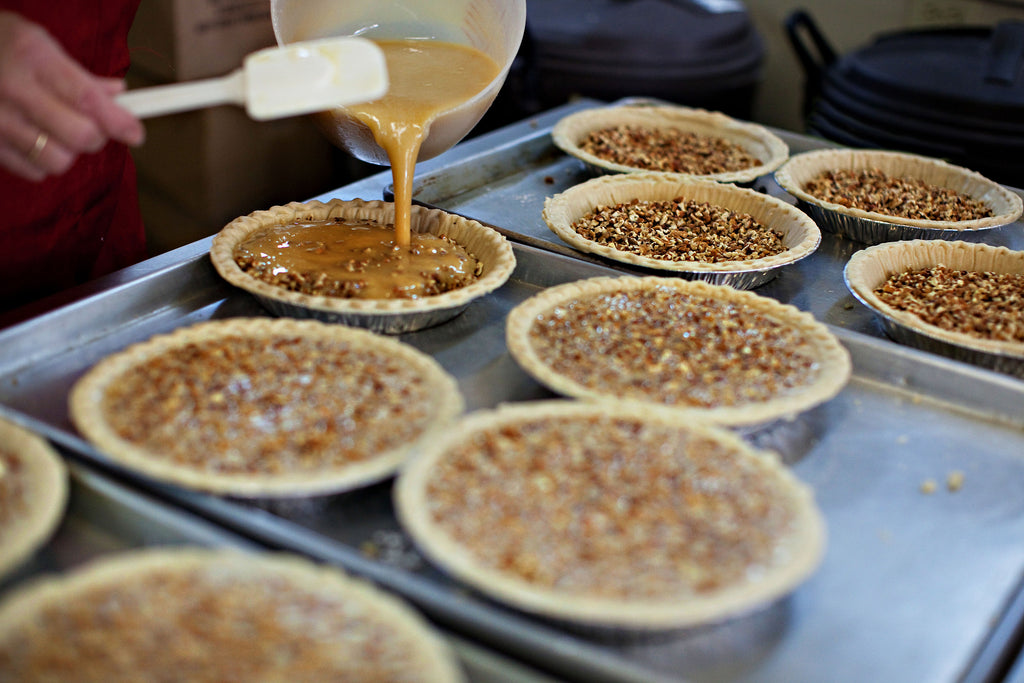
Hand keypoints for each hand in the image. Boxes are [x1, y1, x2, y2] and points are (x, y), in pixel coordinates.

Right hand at [0, 11, 144, 180]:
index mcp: (33, 58)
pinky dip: (41, 162)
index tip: (135, 133)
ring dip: (67, 152)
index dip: (119, 122)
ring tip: (55, 133)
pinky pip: (32, 171)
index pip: (89, 100)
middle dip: (95, 136)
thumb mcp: (38, 43)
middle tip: (90, 127)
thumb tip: (118, 95)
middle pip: (80, 137)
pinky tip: (33, 140)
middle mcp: (13, 91)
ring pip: (57, 161)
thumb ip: (80, 75)